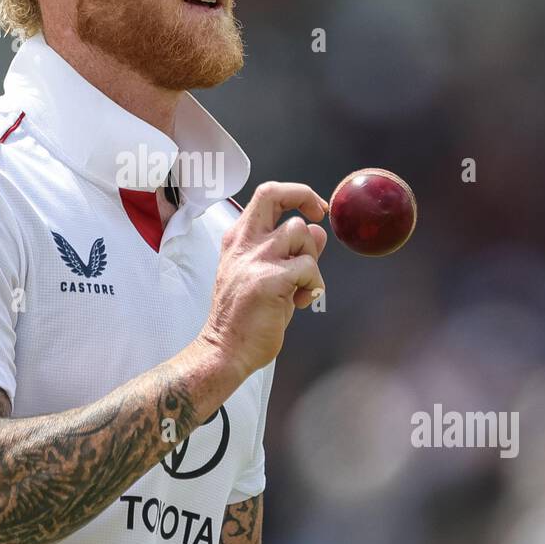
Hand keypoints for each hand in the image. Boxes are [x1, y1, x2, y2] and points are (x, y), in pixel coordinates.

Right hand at [199, 182, 328, 377]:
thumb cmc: (244, 316)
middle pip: (276, 194)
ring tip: (302, 284)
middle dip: (305, 198)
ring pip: (300, 231)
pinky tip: (302, 301)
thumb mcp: (267, 275)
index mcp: (238, 239)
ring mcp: (254, 260)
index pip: (266, 194)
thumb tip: (317, 230)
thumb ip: (291, 251)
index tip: (314, 209)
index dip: (296, 194)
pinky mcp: (269, 280)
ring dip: (311, 257)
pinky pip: (309, 267)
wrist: (225, 350)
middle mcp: (243, 243)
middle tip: (319, 217)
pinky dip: (314, 284)